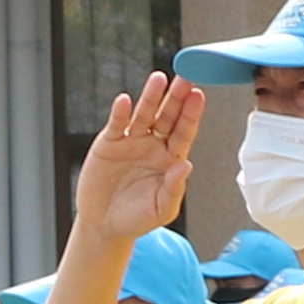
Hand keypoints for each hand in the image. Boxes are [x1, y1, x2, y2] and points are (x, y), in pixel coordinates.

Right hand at [65, 75, 204, 245]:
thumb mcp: (162, 208)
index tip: (198, 96)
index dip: (191, 114)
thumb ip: (174, 187)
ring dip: (151, 97)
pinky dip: (120, 113)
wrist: (105, 225)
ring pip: (144, 114)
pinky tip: (124, 101)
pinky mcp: (109, 143)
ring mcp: (131, 142)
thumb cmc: (138, 218)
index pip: (184, 131)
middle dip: (177, 97)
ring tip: (158, 79)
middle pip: (167, 116)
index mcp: (171, 158)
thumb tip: (187, 165)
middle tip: (186, 78)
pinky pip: (117, 125)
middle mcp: (154, 145)